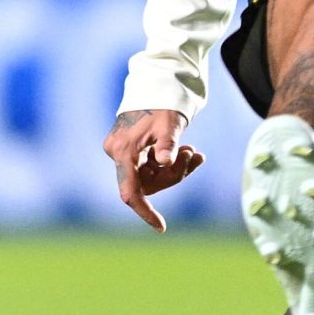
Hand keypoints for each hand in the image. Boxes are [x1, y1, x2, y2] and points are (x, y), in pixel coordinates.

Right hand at [105, 108, 201, 231]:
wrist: (155, 87)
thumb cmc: (162, 104)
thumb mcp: (169, 124)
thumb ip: (167, 143)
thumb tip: (165, 161)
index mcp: (123, 150)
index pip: (130, 191)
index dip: (144, 211)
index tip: (161, 227)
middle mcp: (118, 154)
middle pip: (146, 184)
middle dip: (173, 175)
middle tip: (195, 156)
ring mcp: (124, 154)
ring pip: (152, 177)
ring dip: (175, 169)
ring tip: (195, 152)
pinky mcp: (132, 152)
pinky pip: (153, 167)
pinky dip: (172, 162)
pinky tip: (192, 153)